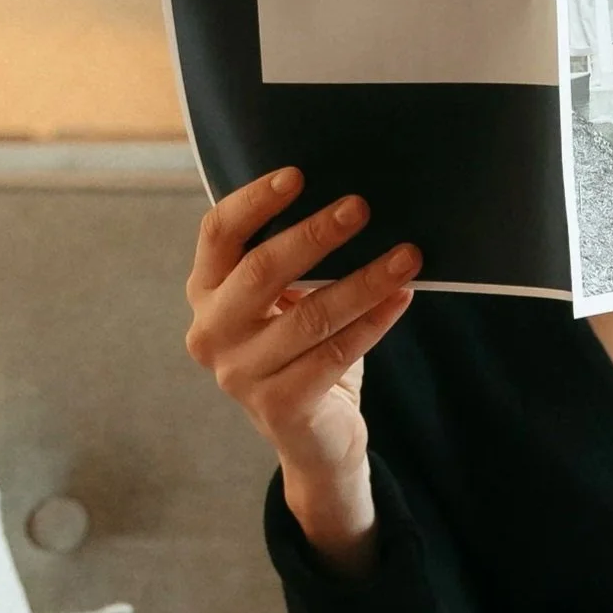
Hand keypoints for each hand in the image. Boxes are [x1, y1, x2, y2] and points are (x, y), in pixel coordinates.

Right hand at [185, 167, 418, 570]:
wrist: (314, 438)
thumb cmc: (302, 351)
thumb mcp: (283, 302)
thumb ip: (292, 261)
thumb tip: (349, 201)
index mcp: (206, 292)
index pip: (218, 233)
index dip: (255, 201)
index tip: (298, 175)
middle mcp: (211, 332)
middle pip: (262, 270)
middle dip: (315, 235)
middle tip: (360, 207)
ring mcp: (240, 374)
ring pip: (310, 315)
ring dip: (363, 280)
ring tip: (406, 256)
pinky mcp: (279, 406)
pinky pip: (334, 354)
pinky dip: (373, 322)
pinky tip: (401, 297)